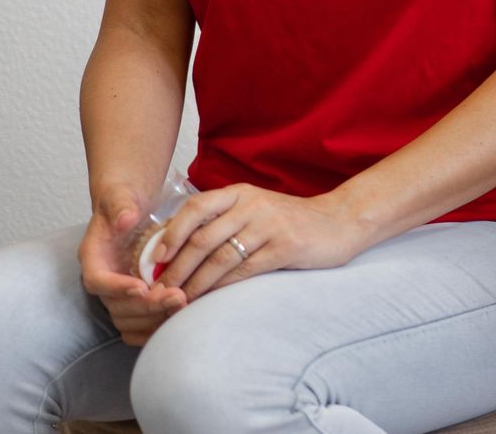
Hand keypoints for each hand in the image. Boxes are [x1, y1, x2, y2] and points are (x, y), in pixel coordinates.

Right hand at [78, 184, 185, 346]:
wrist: (132, 207)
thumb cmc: (125, 200)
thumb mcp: (121, 196)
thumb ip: (121, 205)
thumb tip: (126, 218)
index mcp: (94, 258)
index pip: (97, 281)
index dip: (117, 288)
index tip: (141, 287)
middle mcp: (104, 280)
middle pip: (116, 306)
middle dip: (146, 305)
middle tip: (176, 296)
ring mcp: (117, 293)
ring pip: (128, 319)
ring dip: (153, 317)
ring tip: (183, 303)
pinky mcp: (133, 300)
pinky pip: (138, 324)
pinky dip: (155, 325)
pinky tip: (178, 317)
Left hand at [150, 183, 371, 302]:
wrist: (340, 221)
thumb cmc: (291, 221)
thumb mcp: (255, 211)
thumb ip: (223, 223)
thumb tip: (177, 249)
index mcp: (240, 194)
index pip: (195, 207)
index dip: (171, 233)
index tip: (155, 259)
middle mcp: (252, 205)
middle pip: (202, 238)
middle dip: (176, 268)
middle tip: (158, 291)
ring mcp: (269, 225)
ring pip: (219, 258)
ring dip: (194, 283)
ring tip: (179, 301)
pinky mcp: (285, 247)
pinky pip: (244, 270)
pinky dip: (221, 287)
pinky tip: (209, 300)